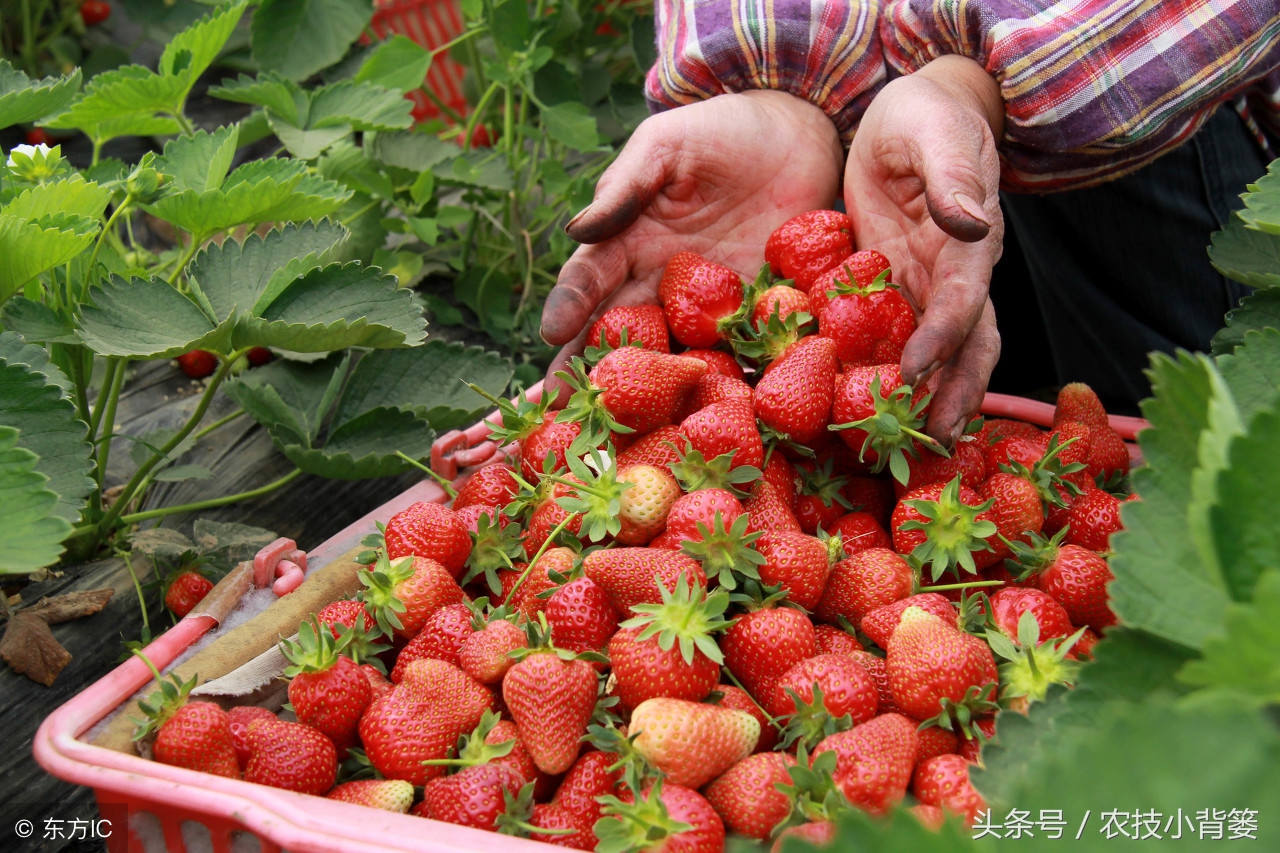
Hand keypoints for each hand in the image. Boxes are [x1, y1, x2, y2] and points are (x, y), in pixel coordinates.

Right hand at [540, 90, 842, 400]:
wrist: (801, 135)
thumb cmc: (721, 131)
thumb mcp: (666, 146)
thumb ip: (626, 186)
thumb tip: (577, 230)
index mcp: (627, 246)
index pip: (588, 283)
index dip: (568, 308)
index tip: (551, 336)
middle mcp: (658, 288)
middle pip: (617, 339)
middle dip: (590, 378)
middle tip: (564, 416)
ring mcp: (707, 312)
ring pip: (670, 361)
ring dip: (651, 400)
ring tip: (628, 438)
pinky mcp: (757, 321)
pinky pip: (739, 358)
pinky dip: (728, 390)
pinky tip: (715, 425)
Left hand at [843, 55, 1004, 444]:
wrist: (912, 118)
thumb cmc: (924, 117)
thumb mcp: (933, 132)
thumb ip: (951, 175)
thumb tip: (970, 220)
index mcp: (971, 240)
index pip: (964, 300)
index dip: (943, 339)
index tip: (913, 373)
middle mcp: (958, 273)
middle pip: (969, 346)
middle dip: (955, 394)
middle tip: (932, 444)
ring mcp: (929, 286)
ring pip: (941, 354)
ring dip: (931, 399)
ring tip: (912, 448)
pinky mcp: (897, 289)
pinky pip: (897, 338)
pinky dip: (891, 375)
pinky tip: (869, 409)